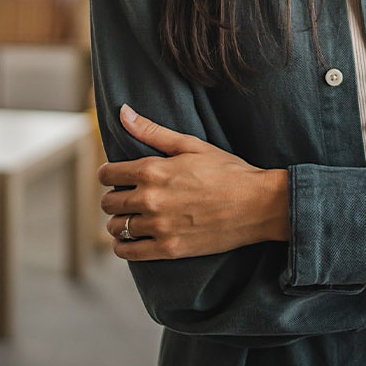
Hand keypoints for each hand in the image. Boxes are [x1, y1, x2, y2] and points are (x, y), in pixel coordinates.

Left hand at [98, 104, 288, 260]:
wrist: (257, 204)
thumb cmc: (226, 170)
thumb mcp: (190, 144)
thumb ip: (152, 131)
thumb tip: (123, 112)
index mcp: (153, 170)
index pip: (108, 174)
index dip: (108, 174)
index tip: (115, 175)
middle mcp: (151, 199)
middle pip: (109, 202)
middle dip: (113, 197)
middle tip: (126, 196)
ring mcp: (159, 227)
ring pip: (116, 228)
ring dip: (119, 222)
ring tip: (131, 217)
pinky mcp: (168, 249)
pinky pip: (129, 252)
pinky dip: (124, 246)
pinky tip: (131, 239)